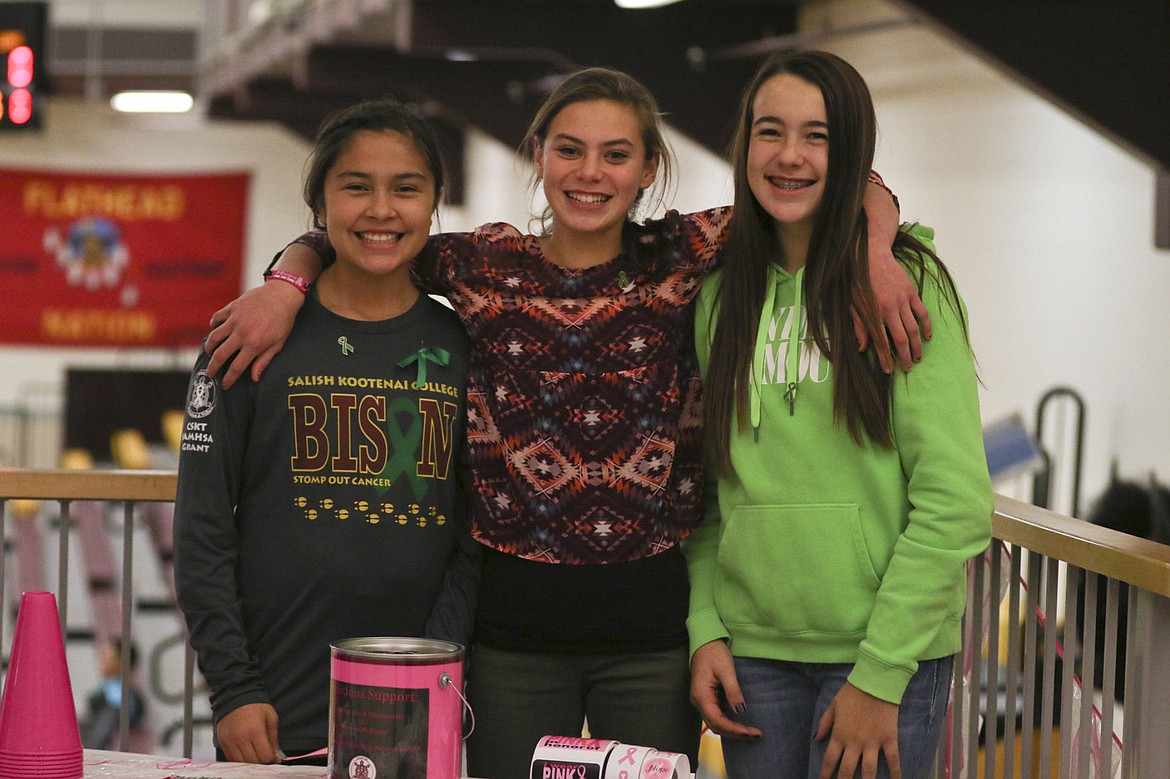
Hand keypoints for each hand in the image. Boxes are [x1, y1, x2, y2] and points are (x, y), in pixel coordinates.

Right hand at [205, 281, 302, 388]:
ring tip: (210, 353)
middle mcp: (242, 333)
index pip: (236, 367)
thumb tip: (255, 378)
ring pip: (214, 337)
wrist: (282, 294)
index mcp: (254, 344)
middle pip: (220, 355)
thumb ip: (264, 360)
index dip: (229, 379)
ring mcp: (235, 320)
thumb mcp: (279, 343)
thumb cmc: (284, 320)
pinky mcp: (232, 308)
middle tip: (210, 373)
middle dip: (213, 367)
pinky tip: (215, 330)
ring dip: (209, 348)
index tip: (224, 385)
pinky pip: (216, 319)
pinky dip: (213, 326)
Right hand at [217, 702, 280, 763]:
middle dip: (262, 762)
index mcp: (255, 731)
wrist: (236, 697)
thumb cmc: (257, 707)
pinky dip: (241, 760)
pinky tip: (246, 752)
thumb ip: (274, 740)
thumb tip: (277, 758)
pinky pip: (232, 759)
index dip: (272, 759)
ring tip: (256, 753)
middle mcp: (241, 738)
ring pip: (242, 763)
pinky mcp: (223, 743)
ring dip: (251, 762)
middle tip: (265, 755)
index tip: (274, 757)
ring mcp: (230, 742)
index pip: (265, 756)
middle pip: (254, 762)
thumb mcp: (271, 718)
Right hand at [689, 640, 762, 739]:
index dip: (735, 730)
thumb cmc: (714, 653)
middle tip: (756, 736)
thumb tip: (740, 710)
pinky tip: (739, 726)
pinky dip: (728, 724)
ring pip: (715, 724)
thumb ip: (733, 691)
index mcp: (701, 695)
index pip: (718, 721)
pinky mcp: (706, 699)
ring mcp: (701, 701)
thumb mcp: (726, 670)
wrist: (705, 642)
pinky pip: (716, 717)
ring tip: (750, 734)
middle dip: (736, 734)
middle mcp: (699, 701)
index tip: (752, 732)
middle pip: (716, 726)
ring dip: (732, 731)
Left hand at [815, 682, 899, 778]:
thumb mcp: (833, 706)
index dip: (825, 774)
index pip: (830, 760)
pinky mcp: (889, 739)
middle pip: (847, 770)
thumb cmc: (852, 693)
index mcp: (840, 734)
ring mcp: (873, 743)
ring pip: (869, 771)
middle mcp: (855, 743)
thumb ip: (824, 723)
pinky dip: (895, 773)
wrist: (875, 682)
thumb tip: (816, 739)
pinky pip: (893, 760)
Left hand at [854, 243, 930, 373]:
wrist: (871, 256)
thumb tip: (862, 348)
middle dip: (905, 356)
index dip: (885, 358)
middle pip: (901, 339)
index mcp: (873, 314)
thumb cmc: (858, 282)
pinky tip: (928, 337)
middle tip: (907, 368)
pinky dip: (927, 326)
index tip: (888, 371)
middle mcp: (890, 309)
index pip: (881, 342)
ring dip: (917, 346)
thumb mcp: (853, 305)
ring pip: (914, 329)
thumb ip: (859, 327)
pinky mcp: (911, 293)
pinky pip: (922, 313)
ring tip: (917, 357)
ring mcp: (902, 301)